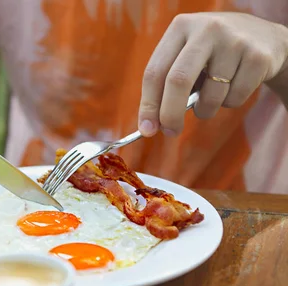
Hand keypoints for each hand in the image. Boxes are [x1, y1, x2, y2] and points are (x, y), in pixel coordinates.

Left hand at [138, 12, 287, 136]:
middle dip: (170, 114)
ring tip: (211, 97)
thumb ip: (167, 84)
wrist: (265, 38)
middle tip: (170, 132)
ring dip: (205, 110)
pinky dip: (230, 103)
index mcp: (181, 27)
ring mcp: (234, 41)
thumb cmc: (213, 54)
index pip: (155, 71)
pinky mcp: (258, 57)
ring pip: (210, 95)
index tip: (146, 129)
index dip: (148, 104)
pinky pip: (235, 98)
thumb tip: (149, 126)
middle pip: (178, 80)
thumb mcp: (187, 55)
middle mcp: (206, 29)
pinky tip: (235, 85)